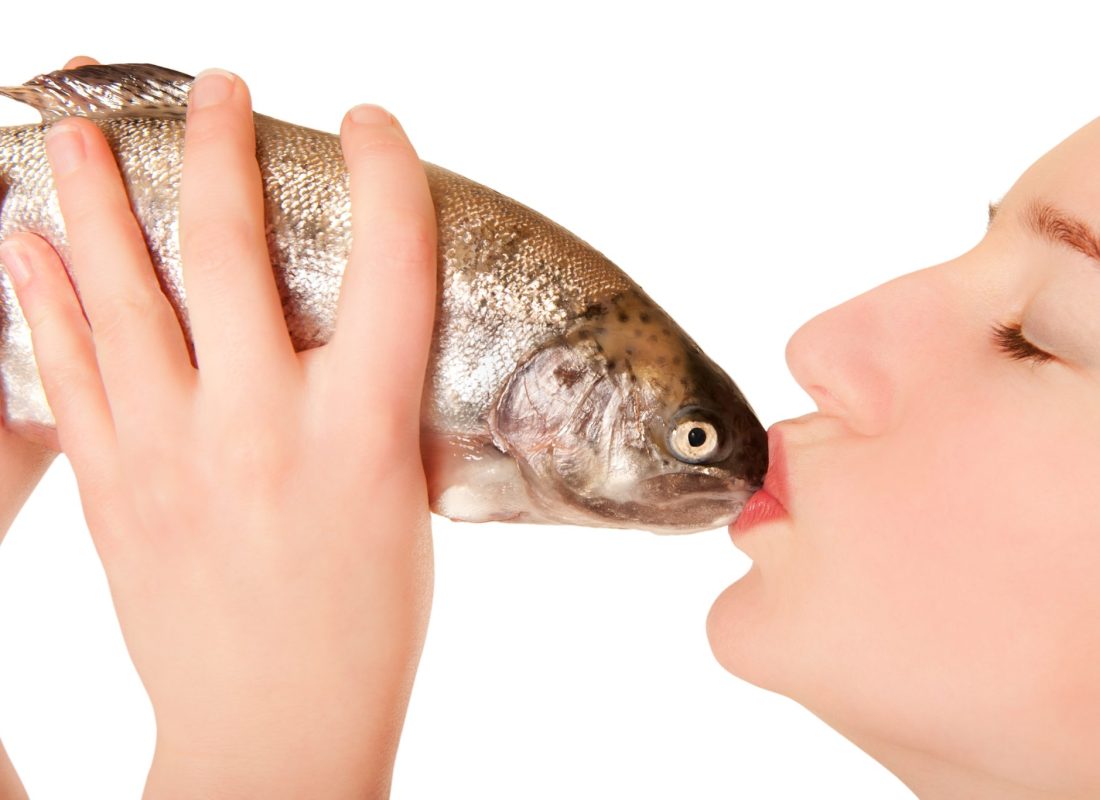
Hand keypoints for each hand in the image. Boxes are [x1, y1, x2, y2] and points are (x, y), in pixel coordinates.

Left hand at [0, 68, 435, 797]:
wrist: (276, 729)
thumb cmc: (365, 626)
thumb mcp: (404, 501)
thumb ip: (375, 407)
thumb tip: (350, 341)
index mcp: (364, 432)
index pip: (392, 262)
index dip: (386, 170)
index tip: (370, 123)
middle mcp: (264, 426)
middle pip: (232, 248)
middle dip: (218, 146)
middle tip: (214, 88)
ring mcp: (177, 454)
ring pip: (124, 294)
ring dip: (96, 197)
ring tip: (74, 132)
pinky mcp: (115, 489)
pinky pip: (68, 372)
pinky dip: (44, 298)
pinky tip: (27, 246)